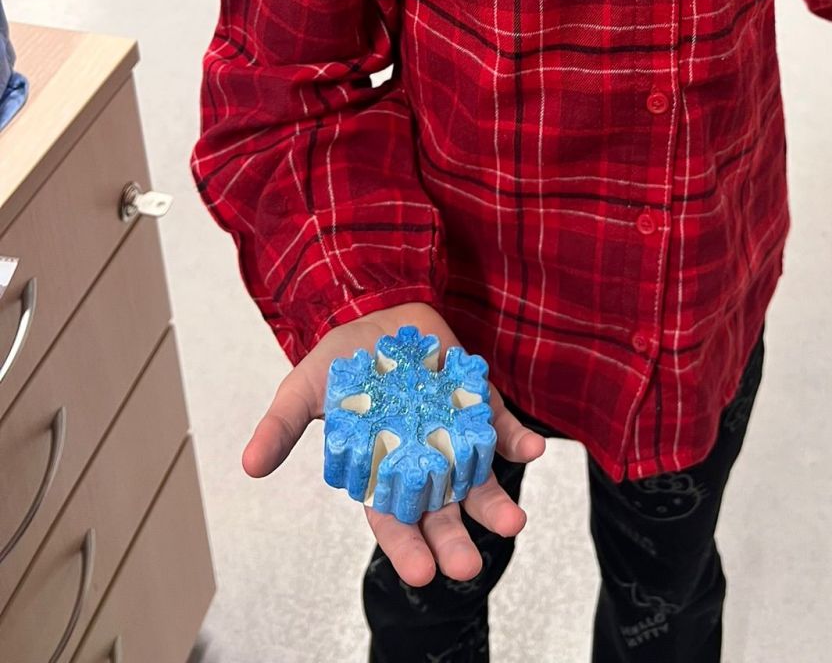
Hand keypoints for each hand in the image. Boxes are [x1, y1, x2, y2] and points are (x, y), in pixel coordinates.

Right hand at [243, 301, 544, 585]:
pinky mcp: (479, 404)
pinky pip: (502, 427)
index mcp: (381, 470)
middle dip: (456, 541)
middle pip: (441, 512)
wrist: (377, 309)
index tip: (422, 573)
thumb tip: (249, 466)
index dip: (406, 548)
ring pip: (479, 480)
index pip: (394, 521)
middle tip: (467, 566)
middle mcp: (423, 462)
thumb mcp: (303, 388)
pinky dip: (518, 439)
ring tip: (513, 521)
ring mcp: (455, 435)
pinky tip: (532, 448)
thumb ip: (282, 426)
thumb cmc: (340, 359)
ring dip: (496, 501)